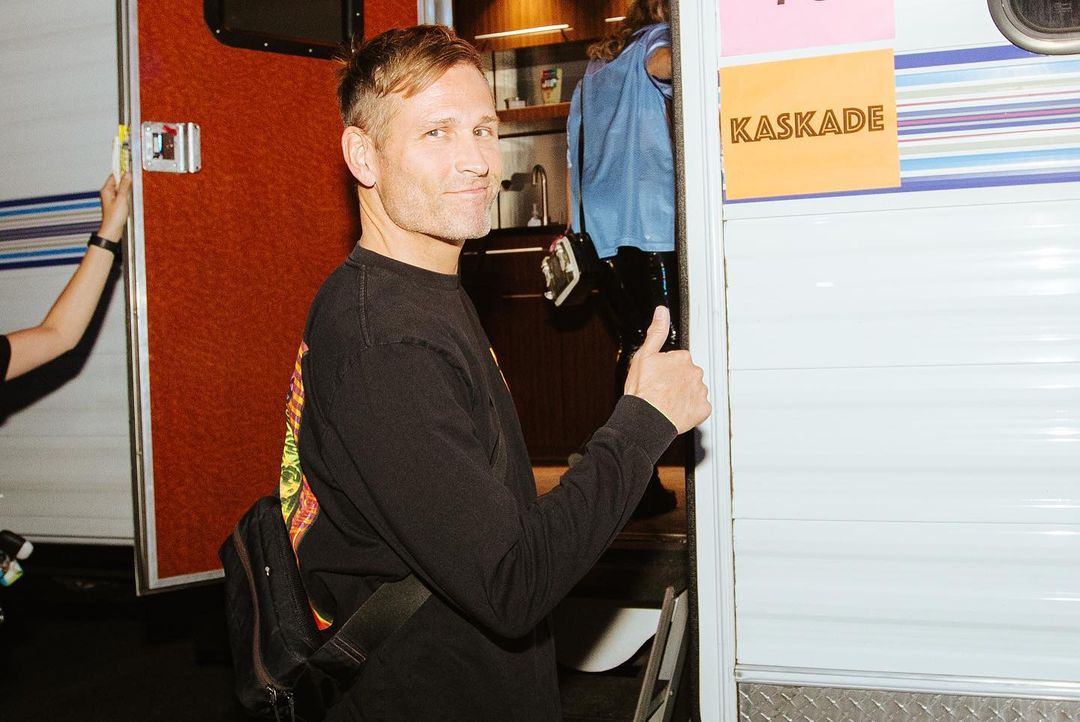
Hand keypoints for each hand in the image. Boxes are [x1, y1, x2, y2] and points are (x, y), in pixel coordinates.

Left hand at [97, 172, 131, 241]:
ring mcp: (112, 199)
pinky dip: (127, 194)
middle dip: (126, 179)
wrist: (113, 230)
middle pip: (117, 181)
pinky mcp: (116, 205)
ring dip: (127, 187)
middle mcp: (108, 193)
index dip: (121, 171)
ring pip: (121, 189)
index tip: (128, 166)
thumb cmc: (114, 217)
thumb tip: (127, 175)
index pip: (113, 175)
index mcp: (106, 190)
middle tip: (134, 176)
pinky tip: (132, 196)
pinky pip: (122, 195)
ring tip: (134, 186)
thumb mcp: (122, 199)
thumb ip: (124, 186)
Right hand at [623, 306, 710, 434]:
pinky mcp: (703, 409)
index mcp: (682, 358)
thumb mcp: (644, 355)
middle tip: (661, 390)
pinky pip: (700, 407)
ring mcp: (700, 391)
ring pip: (694, 389)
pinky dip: (691, 409)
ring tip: (667, 402)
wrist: (646, 419)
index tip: (657, 376)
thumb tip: (662, 312)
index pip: (678, 359)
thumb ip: (656, 332)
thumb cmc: (643, 390)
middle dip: (677, 380)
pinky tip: (677, 411)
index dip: (666, 368)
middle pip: (688, 374)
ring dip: (684, 394)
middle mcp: (695, 372)